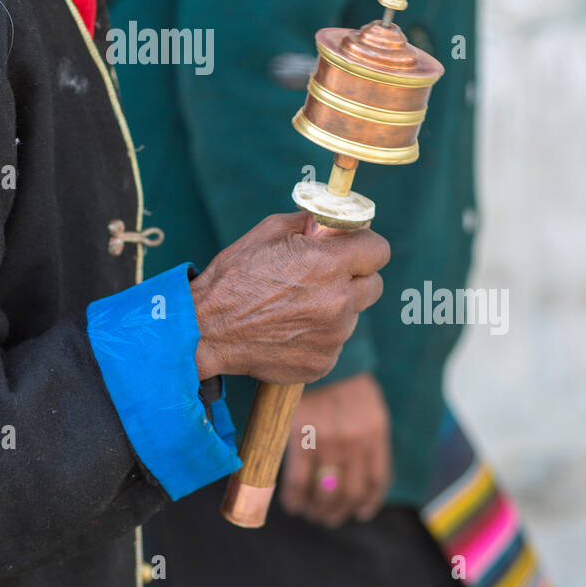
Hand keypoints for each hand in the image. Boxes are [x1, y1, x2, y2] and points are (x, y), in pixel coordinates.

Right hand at [190, 211, 388, 384]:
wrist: (206, 331)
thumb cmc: (233, 277)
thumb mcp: (268, 232)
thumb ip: (310, 224)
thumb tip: (333, 224)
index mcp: (328, 265)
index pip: (379, 251)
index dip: (365, 246)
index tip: (352, 248)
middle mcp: (338, 303)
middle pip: (373, 285)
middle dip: (354, 277)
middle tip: (323, 276)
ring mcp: (333, 337)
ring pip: (351, 315)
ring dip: (334, 307)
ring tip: (293, 306)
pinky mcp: (323, 362)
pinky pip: (333, 342)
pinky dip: (317, 334)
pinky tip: (287, 328)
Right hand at [278, 372, 391, 525]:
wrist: (318, 358)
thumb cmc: (344, 382)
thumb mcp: (370, 408)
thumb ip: (370, 439)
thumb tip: (362, 473)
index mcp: (376, 435)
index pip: (377, 481)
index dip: (367, 503)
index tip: (358, 513)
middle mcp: (356, 443)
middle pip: (350, 493)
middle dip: (339, 512)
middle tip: (328, 518)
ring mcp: (329, 443)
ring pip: (326, 493)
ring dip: (319, 511)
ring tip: (312, 514)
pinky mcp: (302, 439)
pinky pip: (298, 482)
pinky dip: (296, 499)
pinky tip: (293, 506)